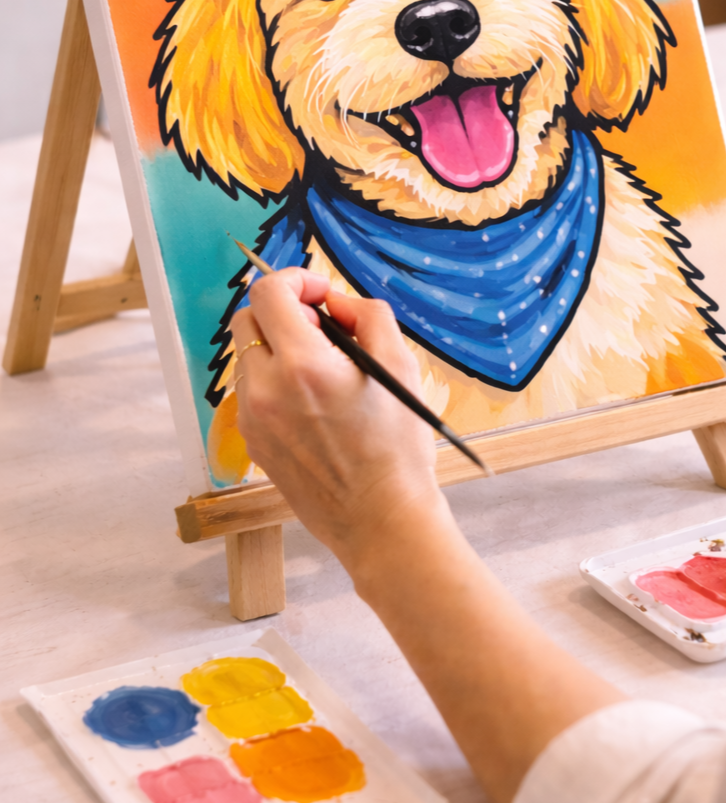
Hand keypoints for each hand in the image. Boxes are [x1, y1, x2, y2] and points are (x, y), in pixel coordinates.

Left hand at [231, 268, 622, 802]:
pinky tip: (316, 404)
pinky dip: (276, 382)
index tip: (321, 295)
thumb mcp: (399, 367)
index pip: (269, 294)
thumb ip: (367, 316)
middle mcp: (265, 391)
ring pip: (249, 358)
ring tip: (326, 372)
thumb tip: (338, 303)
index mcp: (303, 366)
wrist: (382, 522)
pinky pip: (253, 393)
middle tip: (325, 330)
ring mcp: (253, 420)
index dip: (296, 281)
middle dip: (284, 313)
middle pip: (249, 321)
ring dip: (280, 349)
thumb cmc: (398, 450)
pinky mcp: (254, 443)